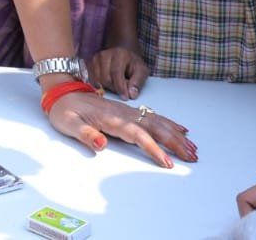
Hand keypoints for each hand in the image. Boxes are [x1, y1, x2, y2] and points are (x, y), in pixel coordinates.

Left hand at [47, 90, 196, 167]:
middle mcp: (123, 113)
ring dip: (176, 135)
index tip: (168, 162)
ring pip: (157, 122)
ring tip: (193, 148)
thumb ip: (84, 134)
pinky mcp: (128, 112)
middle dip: (174, 142)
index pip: (137, 135)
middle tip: (192, 157)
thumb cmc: (65, 110)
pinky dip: (169, 124)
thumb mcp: (68, 124)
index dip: (154, 149)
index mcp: (111, 118)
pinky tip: (181, 130)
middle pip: (154, 127)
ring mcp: (127, 111)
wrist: (62, 92)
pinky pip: (153, 117)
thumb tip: (101, 145)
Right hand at [89, 45, 149, 99]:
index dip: (120, 86)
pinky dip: (100, 85)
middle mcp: (105, 54)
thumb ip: (138, 82)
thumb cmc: (133, 64)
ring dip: (107, 87)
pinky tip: (108, 84)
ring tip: (116, 86)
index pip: (116, 72)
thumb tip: (131, 94)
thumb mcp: (142, 71)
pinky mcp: (90, 64)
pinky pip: (92, 80)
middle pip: (105, 78)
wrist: (124, 55)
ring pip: (98, 80)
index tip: (125, 97)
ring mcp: (96, 59)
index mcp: (119, 54)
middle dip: (114, 88)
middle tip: (122, 91)